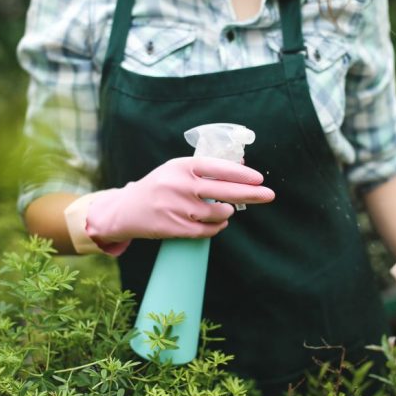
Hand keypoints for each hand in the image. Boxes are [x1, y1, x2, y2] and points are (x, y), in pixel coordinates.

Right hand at [86, 157, 274, 243]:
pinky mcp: (174, 227)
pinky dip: (217, 228)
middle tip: (269, 195)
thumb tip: (241, 165)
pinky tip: (217, 224)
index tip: (259, 178)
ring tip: (225, 210)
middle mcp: (178, 185)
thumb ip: (206, 168)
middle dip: (250, 194)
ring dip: (227, 213)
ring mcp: (176, 208)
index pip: (217, 167)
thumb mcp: (178, 170)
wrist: (126, 210)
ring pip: (217, 214)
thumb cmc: (159, 186)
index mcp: (181, 166)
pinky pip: (207, 230)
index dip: (240, 174)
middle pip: (223, 191)